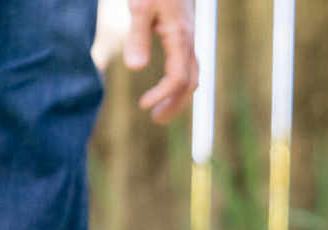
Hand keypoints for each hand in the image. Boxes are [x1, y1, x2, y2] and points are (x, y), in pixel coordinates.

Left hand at [123, 0, 197, 123]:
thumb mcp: (138, 7)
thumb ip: (137, 37)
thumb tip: (135, 69)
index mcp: (181, 39)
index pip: (177, 78)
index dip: (162, 95)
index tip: (143, 105)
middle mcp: (189, 42)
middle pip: (190, 83)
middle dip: (175, 104)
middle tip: (157, 120)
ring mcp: (189, 39)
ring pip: (192, 75)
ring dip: (179, 96)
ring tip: (162, 109)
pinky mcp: (184, 34)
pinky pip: (188, 65)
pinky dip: (180, 81)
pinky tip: (166, 84)